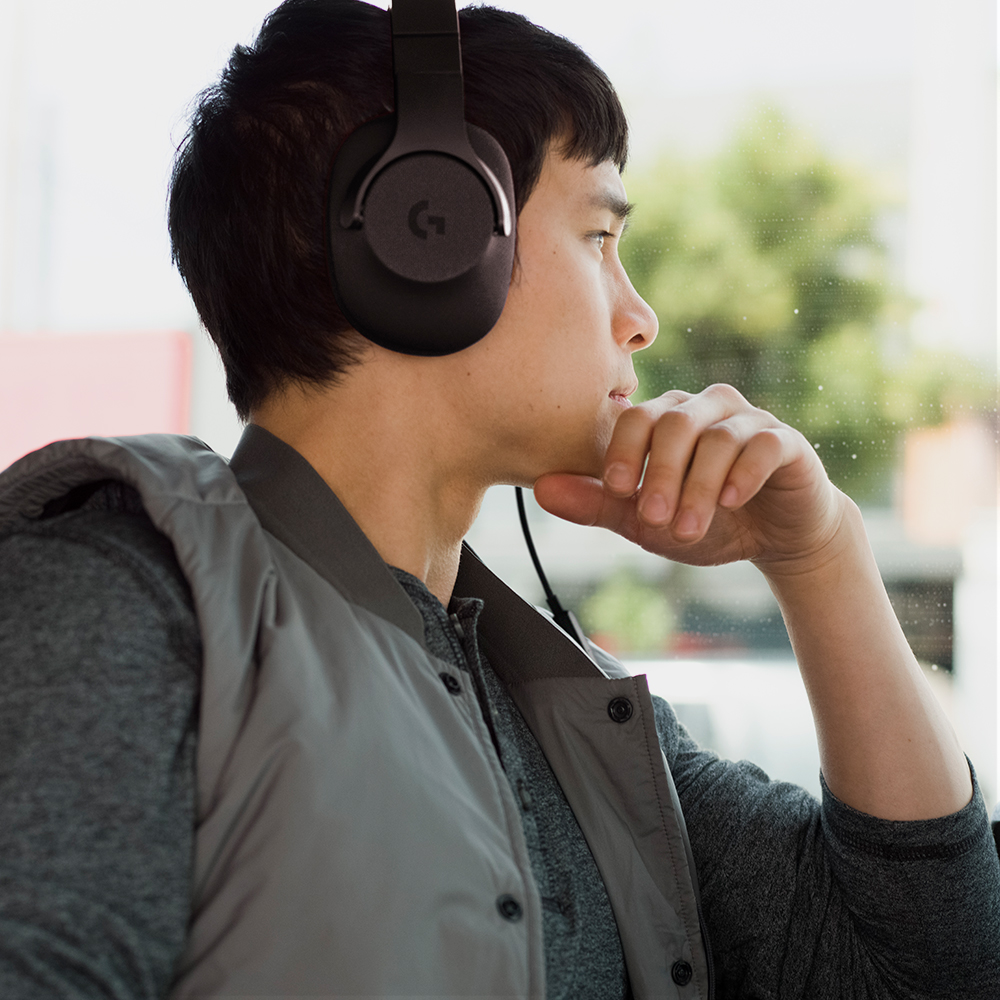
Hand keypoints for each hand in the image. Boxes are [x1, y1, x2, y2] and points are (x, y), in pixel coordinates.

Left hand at [534, 384, 848, 574]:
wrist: (775, 538)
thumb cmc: (704, 520)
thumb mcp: (644, 520)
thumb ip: (597, 503)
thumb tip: (541, 490)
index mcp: (666, 418)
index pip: (636, 417)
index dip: (623, 451)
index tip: (616, 490)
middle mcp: (706, 408)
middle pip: (674, 423)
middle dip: (660, 473)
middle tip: (652, 519)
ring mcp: (748, 420)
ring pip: (717, 437)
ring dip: (698, 487)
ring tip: (687, 531)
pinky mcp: (786, 441)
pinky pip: (764, 443)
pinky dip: (744, 473)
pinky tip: (732, 501)